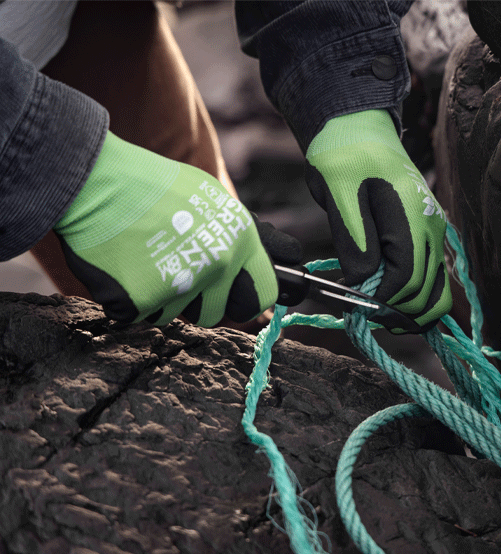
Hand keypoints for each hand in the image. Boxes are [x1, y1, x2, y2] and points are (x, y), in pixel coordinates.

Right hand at [54, 131, 286, 326]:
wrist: (95, 182)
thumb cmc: (157, 188)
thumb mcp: (214, 200)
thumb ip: (254, 236)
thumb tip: (294, 258)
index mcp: (238, 241)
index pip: (266, 294)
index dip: (252, 297)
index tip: (240, 295)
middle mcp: (215, 265)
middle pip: (222, 314)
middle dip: (206, 304)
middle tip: (183, 276)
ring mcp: (178, 285)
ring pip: (178, 315)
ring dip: (165, 297)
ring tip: (146, 259)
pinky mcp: (140, 301)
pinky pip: (141, 315)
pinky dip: (131, 299)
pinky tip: (124, 267)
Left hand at [304, 109, 451, 331]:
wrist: (360, 130)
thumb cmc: (344, 159)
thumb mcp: (339, 197)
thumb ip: (355, 243)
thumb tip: (365, 284)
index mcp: (410, 216)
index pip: (406, 278)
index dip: (382, 299)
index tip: (356, 305)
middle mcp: (431, 227)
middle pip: (425, 291)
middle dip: (395, 310)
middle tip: (363, 311)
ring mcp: (434, 231)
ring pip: (436, 289)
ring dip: (411, 310)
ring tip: (380, 313)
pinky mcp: (429, 233)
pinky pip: (432, 276)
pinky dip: (417, 295)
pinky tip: (393, 300)